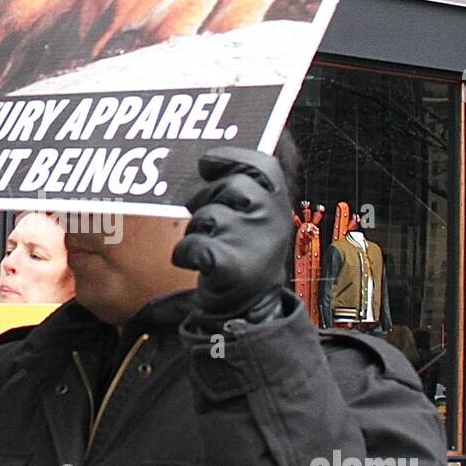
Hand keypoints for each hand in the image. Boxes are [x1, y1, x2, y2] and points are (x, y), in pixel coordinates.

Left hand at [172, 147, 291, 319]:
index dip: (228, 158)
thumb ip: (243, 185)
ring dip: (197, 231)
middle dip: (206, 201)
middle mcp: (271, 217)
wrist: (249, 307)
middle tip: (214, 224)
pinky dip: (186, 255)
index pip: (258, 164)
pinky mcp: (229, 264)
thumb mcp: (258, 216)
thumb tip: (205, 160)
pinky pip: (190, 245)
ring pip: (203, 217)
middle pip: (223, 187)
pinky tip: (202, 264)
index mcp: (279, 201)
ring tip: (215, 248)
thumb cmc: (246, 253)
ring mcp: (252, 240)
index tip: (207, 165)